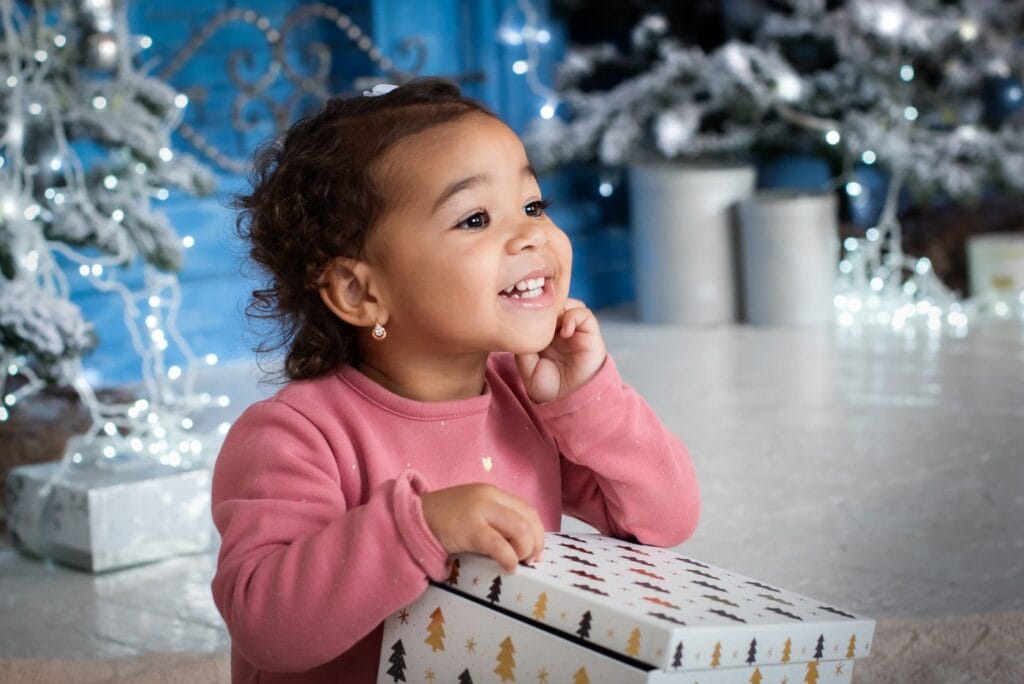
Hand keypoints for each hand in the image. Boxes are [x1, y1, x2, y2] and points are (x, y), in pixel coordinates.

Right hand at [419, 483, 544, 571]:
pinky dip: (510, 558)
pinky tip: (509, 567)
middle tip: (530, 561)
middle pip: (529, 519)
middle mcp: (490, 497)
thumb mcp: (474, 511)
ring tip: (518, 563)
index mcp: (493, 493)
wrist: (413, 518)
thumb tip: (522, 543)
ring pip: (521, 530)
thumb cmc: (444, 520)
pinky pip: (499, 545)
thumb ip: (495, 519)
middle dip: (535, 543)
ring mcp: (479, 511)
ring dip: (525, 550)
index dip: (538, 532)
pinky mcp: (470, 528)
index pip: (528, 510)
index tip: (535, 551)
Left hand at [515, 298, 606, 403]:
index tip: (522, 315)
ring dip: (557, 311)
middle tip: (535, 318)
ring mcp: (574, 328)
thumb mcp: (525, 364)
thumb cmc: (548, 385)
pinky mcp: (589, 332)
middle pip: (551, 301)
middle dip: (543, 306)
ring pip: (567, 302)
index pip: (537, 307)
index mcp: (543, 332)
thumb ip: (523, 342)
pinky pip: (583, 313)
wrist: (568, 400)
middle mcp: (558, 327)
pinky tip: (565, 333)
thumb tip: (523, 321)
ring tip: (550, 328)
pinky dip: (573, 317)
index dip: (530, 306)